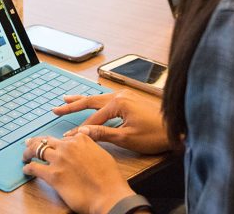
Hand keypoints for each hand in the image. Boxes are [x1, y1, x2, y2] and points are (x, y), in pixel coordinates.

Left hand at [22, 134, 134, 213]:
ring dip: (29, 152)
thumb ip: (91, 145)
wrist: (108, 195)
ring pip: (37, 149)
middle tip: (30, 144)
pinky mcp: (52, 175)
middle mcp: (68, 147)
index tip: (53, 144)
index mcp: (81, 140)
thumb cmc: (109, 179)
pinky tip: (26, 169)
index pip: (64, 137)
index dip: (57, 142)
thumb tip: (85, 141)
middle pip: (47, 140)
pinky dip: (28, 168)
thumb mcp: (103, 154)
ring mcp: (59, 160)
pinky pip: (34, 167)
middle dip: (37, 141)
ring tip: (25, 155)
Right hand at [55, 91, 169, 154]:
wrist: (177, 129)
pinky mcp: (131, 99)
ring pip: (98, 97)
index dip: (79, 129)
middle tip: (56, 108)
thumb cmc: (155, 135)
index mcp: (118, 103)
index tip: (67, 136)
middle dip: (72, 105)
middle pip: (90, 100)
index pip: (92, 118)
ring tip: (67, 98)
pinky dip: (95, 100)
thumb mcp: (127, 138)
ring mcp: (126, 96)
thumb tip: (83, 133)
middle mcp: (120, 95)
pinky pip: (107, 98)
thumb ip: (103, 134)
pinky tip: (92, 101)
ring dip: (82, 99)